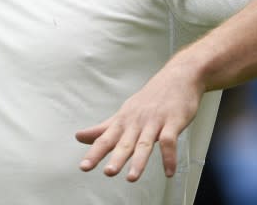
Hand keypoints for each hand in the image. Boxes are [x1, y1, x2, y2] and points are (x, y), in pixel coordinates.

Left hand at [75, 63, 203, 181]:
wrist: (177, 77)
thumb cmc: (150, 99)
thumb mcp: (123, 113)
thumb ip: (103, 129)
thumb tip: (79, 137)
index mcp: (123, 121)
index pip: (105, 138)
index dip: (94, 153)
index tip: (84, 166)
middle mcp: (136, 122)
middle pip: (124, 142)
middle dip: (116, 158)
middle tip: (108, 172)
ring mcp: (154, 121)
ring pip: (145, 142)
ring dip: (139, 160)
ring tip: (132, 177)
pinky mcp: (172, 122)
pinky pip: (170, 141)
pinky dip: (169, 158)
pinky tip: (168, 172)